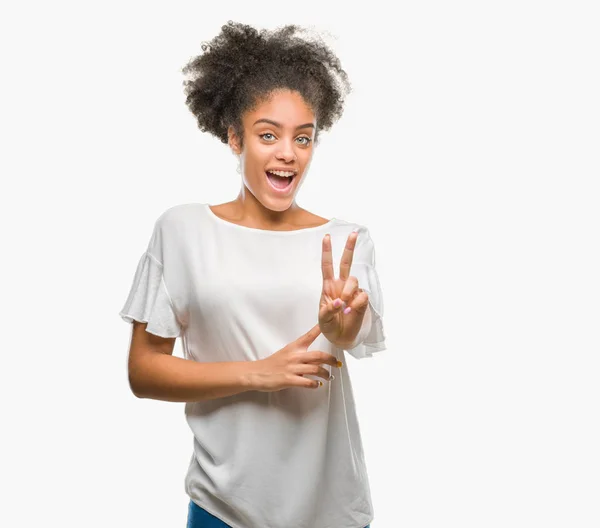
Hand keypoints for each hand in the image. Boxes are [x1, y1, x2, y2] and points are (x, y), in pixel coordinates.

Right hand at [253, 324, 341, 391]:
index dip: (319, 329)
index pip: (309, 336)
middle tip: (338, 364)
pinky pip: (306, 382)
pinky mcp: (288, 379)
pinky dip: (314, 384)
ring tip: (329, 377)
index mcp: (294, 347)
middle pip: (318, 355)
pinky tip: (316, 385)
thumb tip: (315, 360)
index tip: (328, 324)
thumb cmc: (272, 364)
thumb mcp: (286, 353)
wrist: (256, 373)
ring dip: (325, 374)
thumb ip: (300, 354)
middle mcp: (294, 356)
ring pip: (315, 369)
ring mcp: (292, 368)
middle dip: (331, 360)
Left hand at [318, 231, 369, 346]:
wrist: (340, 338)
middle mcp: (341, 285)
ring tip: (344, 307)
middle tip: (354, 233)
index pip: (327, 265)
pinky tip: (351, 311)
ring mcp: (352, 292)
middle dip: (349, 248)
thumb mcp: (323, 319)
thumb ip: (329, 309)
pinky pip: (362, 296)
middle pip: (346, 263)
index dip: (327, 251)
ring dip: (348, 292)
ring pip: (353, 280)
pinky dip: (356, 303)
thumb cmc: (329, 326)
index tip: (326, 237)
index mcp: (328, 286)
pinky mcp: (362, 300)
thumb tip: (340, 301)